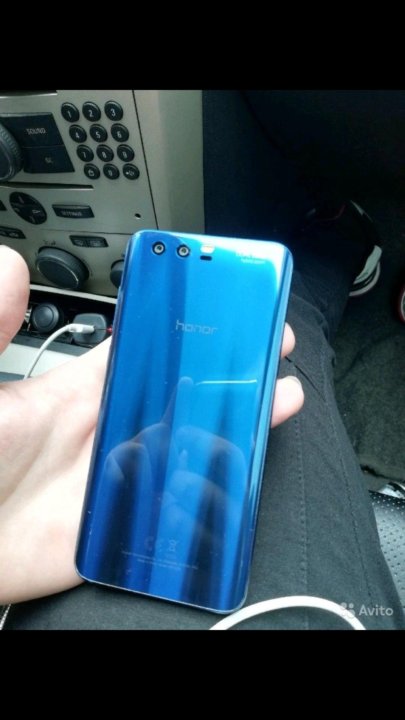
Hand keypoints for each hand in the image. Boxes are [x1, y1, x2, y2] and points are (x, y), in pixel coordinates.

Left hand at [0, 247, 302, 603]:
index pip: (144, 348)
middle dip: (230, 372)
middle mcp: (105, 432)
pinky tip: (238, 487)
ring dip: (233, 430)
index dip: (187, 324)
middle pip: (182, 397)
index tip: (230, 301)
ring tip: (277, 403)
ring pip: (188, 451)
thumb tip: (11, 266)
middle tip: (273, 351)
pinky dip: (209, 502)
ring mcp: (115, 482)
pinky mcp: (117, 532)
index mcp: (77, 391)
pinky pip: (173, 515)